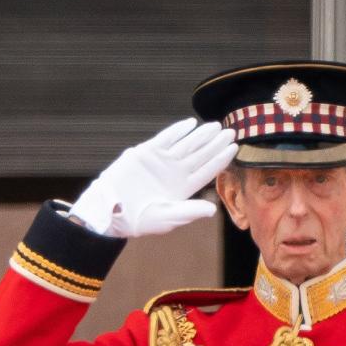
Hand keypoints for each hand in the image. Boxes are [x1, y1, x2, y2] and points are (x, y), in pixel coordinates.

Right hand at [68, 119, 237, 238]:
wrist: (111, 210)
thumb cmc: (138, 220)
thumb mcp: (166, 218)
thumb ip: (189, 212)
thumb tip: (213, 210)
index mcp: (182, 188)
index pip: (206, 171)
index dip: (220, 159)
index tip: (234, 148)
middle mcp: (175, 173)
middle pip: (200, 155)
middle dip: (215, 143)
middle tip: (231, 131)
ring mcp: (162, 161)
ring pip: (186, 144)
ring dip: (201, 135)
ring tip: (215, 126)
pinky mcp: (147, 152)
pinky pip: (165, 138)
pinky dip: (177, 131)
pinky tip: (190, 124)